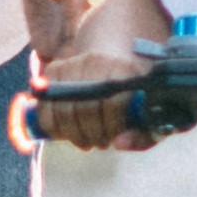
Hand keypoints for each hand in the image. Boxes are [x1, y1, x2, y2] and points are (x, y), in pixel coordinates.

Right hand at [31, 35, 157, 152]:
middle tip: (99, 143)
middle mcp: (96, 62)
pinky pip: (45, 105)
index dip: (111, 128)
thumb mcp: (150, 112)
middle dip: (91, 134)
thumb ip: (142, 136)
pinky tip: (65, 133)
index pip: (112, 103)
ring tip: (86, 141)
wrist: (119, 52)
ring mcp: (73, 64)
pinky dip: (52, 126)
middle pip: (84, 108)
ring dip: (72, 134)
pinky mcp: (55, 69)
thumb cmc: (136, 92)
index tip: (113, 139)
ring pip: (62, 110)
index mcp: (124, 69)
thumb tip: (118, 145)